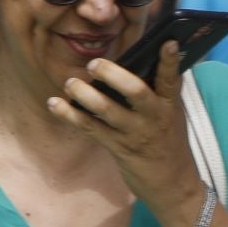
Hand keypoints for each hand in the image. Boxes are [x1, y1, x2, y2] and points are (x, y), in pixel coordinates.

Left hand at [48, 44, 200, 209]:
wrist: (172, 184)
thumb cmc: (169, 143)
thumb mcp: (172, 116)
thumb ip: (158, 92)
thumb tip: (136, 63)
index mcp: (170, 105)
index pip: (171, 79)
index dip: (169, 60)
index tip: (167, 41)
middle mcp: (153, 117)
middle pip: (135, 91)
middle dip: (113, 75)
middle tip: (95, 65)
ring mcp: (135, 133)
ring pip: (107, 110)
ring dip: (85, 95)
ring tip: (70, 84)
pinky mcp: (118, 148)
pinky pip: (90, 128)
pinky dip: (69, 115)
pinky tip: (55, 104)